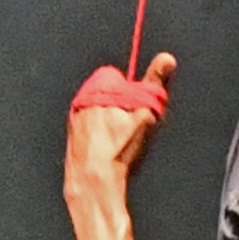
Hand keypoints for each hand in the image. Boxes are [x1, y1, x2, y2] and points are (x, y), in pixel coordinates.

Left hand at [65, 52, 175, 192]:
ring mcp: (74, 118)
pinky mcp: (71, 136)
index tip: (139, 109)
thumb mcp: (145, 114)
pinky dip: (98, 136)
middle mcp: (82, 98)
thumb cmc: (119, 148)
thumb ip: (155, 83)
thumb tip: (167, 58)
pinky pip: (89, 128)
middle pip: (110, 94)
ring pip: (99, 112)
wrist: (92, 181)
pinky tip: (107, 150)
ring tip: (118, 142)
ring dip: (109, 121)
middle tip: (131, 128)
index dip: (134, 92)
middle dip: (121, 106)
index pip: (119, 77)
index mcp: (98, 87)